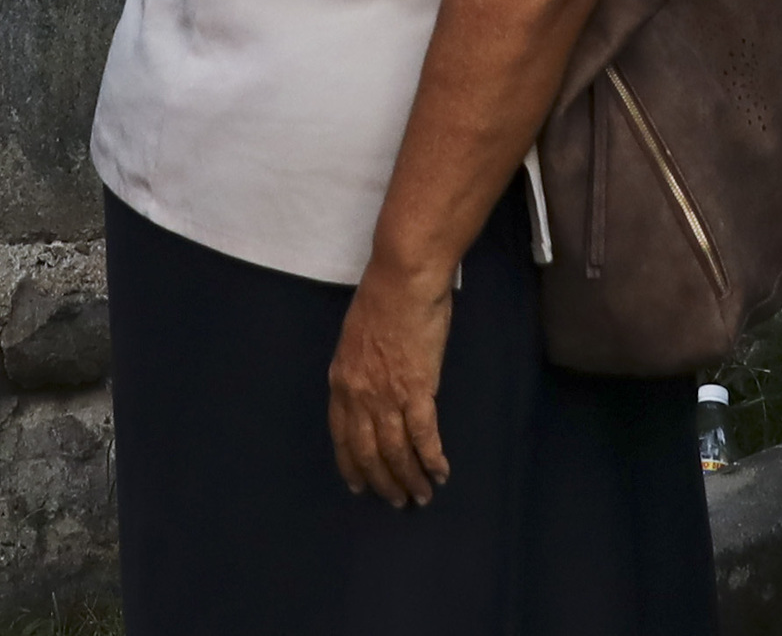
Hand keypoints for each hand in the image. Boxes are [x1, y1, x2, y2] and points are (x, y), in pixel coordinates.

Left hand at [326, 263, 455, 504]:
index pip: (342, 435)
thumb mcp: (355, 337)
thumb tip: (373, 387)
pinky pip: (423, 436)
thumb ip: (360, 368)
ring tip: (421, 496)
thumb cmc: (382, 298)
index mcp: (341, 380)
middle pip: (368, 451)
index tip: (359, 485)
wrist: (403, 280)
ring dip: (409, 478)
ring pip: (395, 451)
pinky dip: (432, 458)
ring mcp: (387, 395)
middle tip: (397, 501)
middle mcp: (359, 395)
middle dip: (383, 481)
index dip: (351, 464)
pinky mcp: (417, 390)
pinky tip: (440, 472)